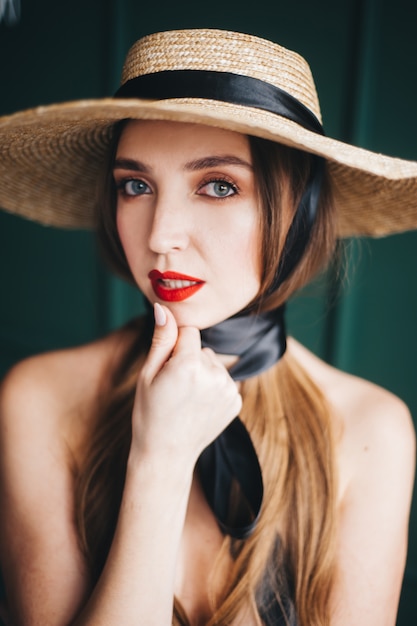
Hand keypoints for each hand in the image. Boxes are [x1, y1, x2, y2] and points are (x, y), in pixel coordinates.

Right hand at [130, 304, 241, 466]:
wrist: (166, 455)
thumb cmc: (150, 413)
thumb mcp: (148, 374)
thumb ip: (161, 338)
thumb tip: (164, 307)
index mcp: (189, 365)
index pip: (189, 331)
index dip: (174, 346)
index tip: (166, 367)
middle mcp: (214, 374)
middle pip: (202, 348)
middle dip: (188, 359)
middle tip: (173, 387)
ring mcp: (228, 389)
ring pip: (214, 363)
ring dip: (202, 373)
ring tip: (185, 398)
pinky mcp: (236, 401)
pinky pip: (223, 380)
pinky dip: (212, 388)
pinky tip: (198, 405)